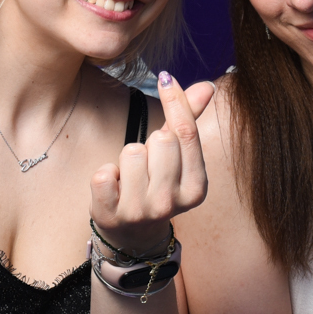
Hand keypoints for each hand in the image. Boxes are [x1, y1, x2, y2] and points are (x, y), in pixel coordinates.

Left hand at [88, 71, 214, 256]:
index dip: (176, 100)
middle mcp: (171, 203)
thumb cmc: (156, 185)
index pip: (187, 133)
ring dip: (126, 160)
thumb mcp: (177, 158)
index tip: (166, 77)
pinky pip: (104, 174)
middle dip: (149, 143)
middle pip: (160, 141)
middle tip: (147, 165)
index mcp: (196, 187)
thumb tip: (208, 86)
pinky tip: (114, 189)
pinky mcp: (111, 214)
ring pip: (131, 153)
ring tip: (130, 179)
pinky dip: (106, 174)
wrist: (132, 235)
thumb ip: (189, 121)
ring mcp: (141, 212)